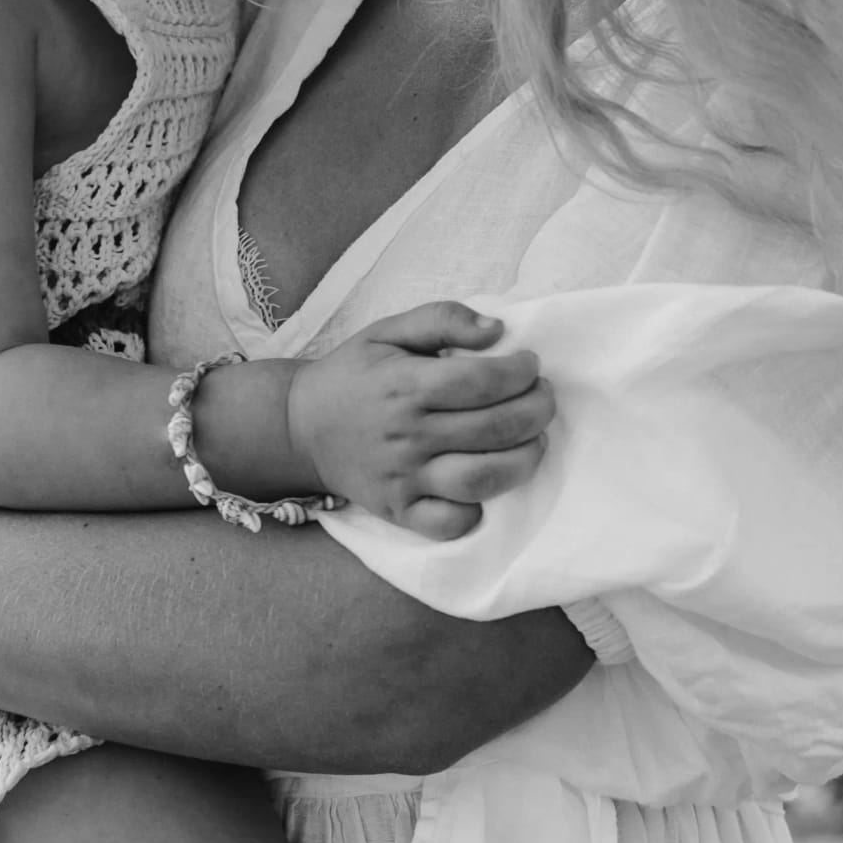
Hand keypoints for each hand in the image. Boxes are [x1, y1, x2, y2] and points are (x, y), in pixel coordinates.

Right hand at [286, 303, 554, 543]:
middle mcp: (407, 435)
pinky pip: (451, 524)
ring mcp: (404, 479)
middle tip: (543, 398)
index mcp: (405, 385)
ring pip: (482, 479)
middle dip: (538, 410)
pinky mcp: (400, 512)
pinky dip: (479, 510)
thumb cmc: (353, 375)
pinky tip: (489, 485)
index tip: (531, 366)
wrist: (299, 427)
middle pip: (495, 428)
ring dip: (525, 460)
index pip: (482, 381)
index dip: (520, 373)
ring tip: (535, 441)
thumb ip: (443, 319)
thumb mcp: (389, 331)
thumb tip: (497, 330)